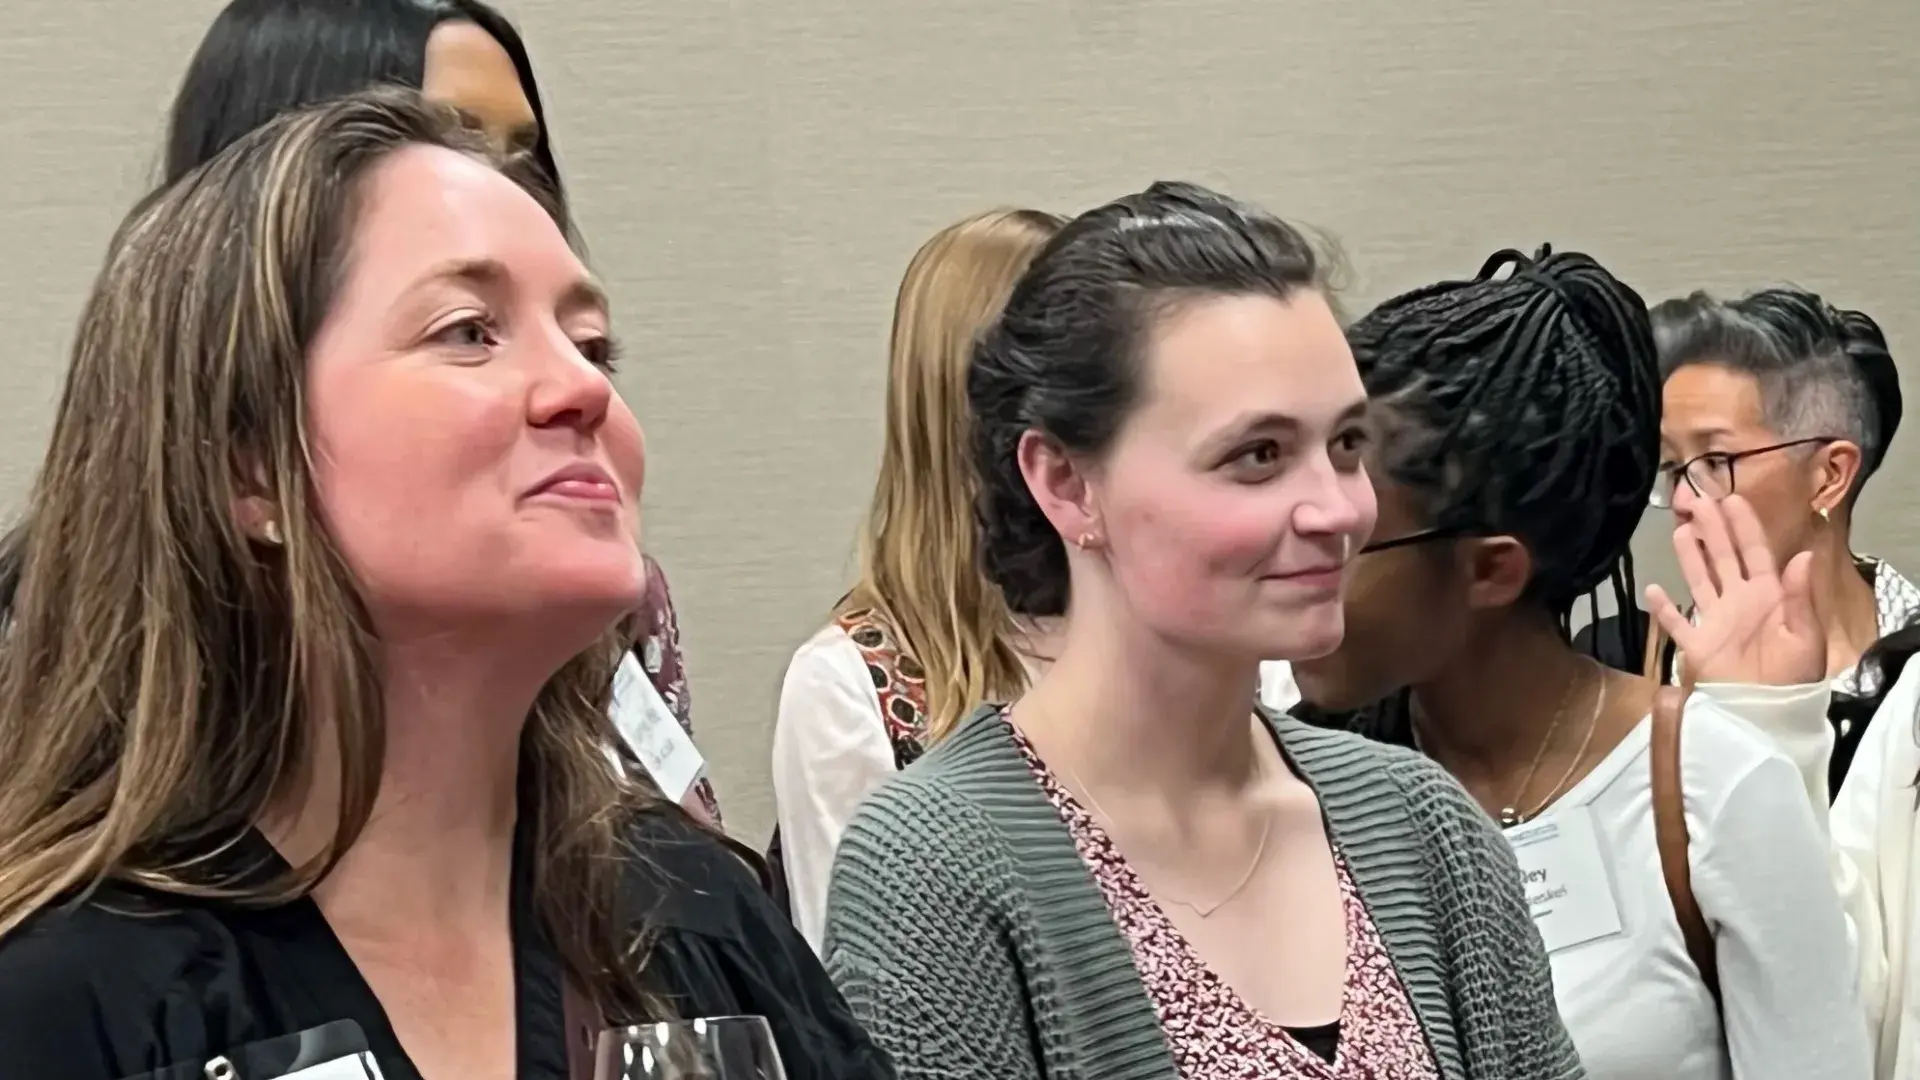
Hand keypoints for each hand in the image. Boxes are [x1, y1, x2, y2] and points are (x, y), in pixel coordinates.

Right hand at [1646, 494, 1823, 685]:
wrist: (1768, 715)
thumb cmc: (1792, 678)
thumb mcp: (1804, 636)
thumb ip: (1798, 597)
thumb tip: (1799, 556)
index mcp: (1768, 596)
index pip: (1754, 553)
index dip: (1744, 526)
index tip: (1732, 498)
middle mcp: (1740, 602)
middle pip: (1722, 558)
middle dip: (1711, 528)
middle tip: (1696, 499)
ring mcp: (1716, 622)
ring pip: (1699, 581)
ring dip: (1689, 556)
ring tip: (1678, 529)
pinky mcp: (1697, 646)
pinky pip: (1677, 624)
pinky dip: (1664, 610)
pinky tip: (1652, 592)